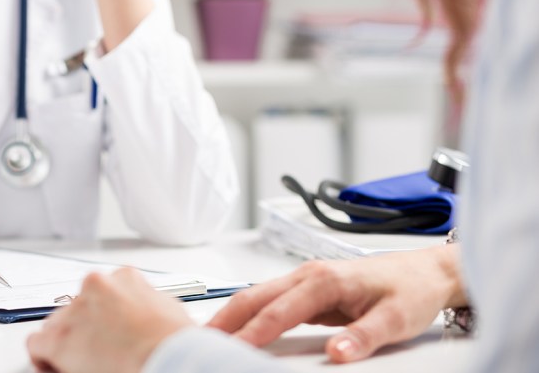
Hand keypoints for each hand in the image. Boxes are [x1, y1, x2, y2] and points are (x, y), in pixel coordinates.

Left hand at [27, 268, 193, 372]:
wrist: (166, 357)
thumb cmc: (174, 343)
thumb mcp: (173, 309)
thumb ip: (155, 302)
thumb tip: (161, 310)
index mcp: (125, 278)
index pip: (104, 292)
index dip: (104, 316)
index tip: (109, 331)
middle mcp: (96, 286)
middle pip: (78, 307)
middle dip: (85, 328)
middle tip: (97, 352)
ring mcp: (76, 311)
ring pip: (57, 325)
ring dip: (67, 342)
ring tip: (82, 364)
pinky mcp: (59, 338)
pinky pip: (38, 345)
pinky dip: (44, 358)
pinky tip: (57, 368)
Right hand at [207, 245, 465, 362]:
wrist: (427, 272)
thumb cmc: (411, 290)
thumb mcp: (395, 319)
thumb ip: (363, 337)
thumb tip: (336, 354)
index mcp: (323, 279)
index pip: (277, 310)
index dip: (252, 333)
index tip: (230, 349)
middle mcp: (308, 275)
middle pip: (254, 296)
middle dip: (225, 318)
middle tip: (199, 340)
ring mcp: (305, 279)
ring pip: (257, 295)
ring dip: (232, 315)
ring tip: (210, 336)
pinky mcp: (308, 289)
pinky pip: (270, 301)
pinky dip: (249, 314)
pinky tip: (239, 328)